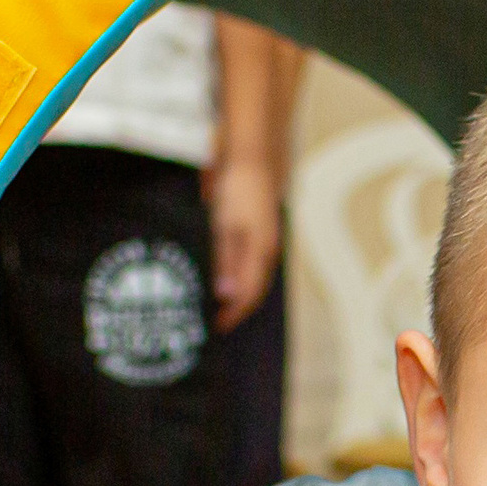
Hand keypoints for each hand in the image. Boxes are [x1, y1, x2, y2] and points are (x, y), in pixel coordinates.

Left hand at [204, 157, 280, 333]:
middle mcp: (267, 250)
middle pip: (256, 289)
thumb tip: (226, 295)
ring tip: (224, 304)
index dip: (234, 313)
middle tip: (219, 321)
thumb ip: (226, 261)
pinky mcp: (261, 230)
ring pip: (256, 277)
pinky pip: (254, 262)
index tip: (218, 327)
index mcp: (260, 252)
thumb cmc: (237, 190)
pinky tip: (230, 275)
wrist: (253, 158)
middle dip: (239, 308)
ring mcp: (266, 240)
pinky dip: (242, 276)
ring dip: (241, 293)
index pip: (248, 295)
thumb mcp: (224, 227)